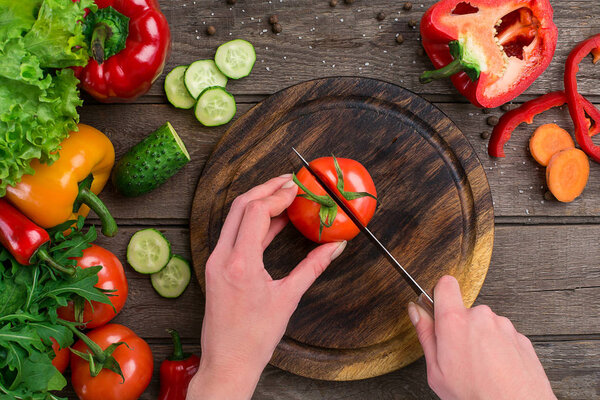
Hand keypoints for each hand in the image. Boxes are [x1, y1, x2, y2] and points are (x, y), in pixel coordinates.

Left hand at [188, 174, 346, 399]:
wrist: (228, 362)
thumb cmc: (255, 337)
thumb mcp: (288, 298)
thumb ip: (313, 267)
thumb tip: (335, 247)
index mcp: (239, 263)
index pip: (254, 212)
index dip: (277, 195)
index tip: (296, 189)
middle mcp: (222, 257)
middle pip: (239, 207)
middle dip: (265, 189)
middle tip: (289, 182)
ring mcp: (216, 262)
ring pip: (234, 218)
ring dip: (257, 203)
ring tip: (283, 196)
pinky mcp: (217, 268)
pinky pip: (234, 235)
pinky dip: (252, 223)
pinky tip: (272, 222)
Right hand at [409, 276, 555, 399]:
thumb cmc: (475, 395)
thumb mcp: (436, 370)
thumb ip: (425, 335)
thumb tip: (416, 312)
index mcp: (454, 321)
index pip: (445, 284)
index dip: (439, 294)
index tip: (437, 308)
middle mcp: (481, 317)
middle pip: (464, 311)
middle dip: (460, 328)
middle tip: (458, 355)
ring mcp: (503, 326)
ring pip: (484, 325)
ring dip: (481, 340)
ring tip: (480, 368)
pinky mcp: (521, 338)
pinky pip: (503, 337)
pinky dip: (499, 350)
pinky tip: (496, 370)